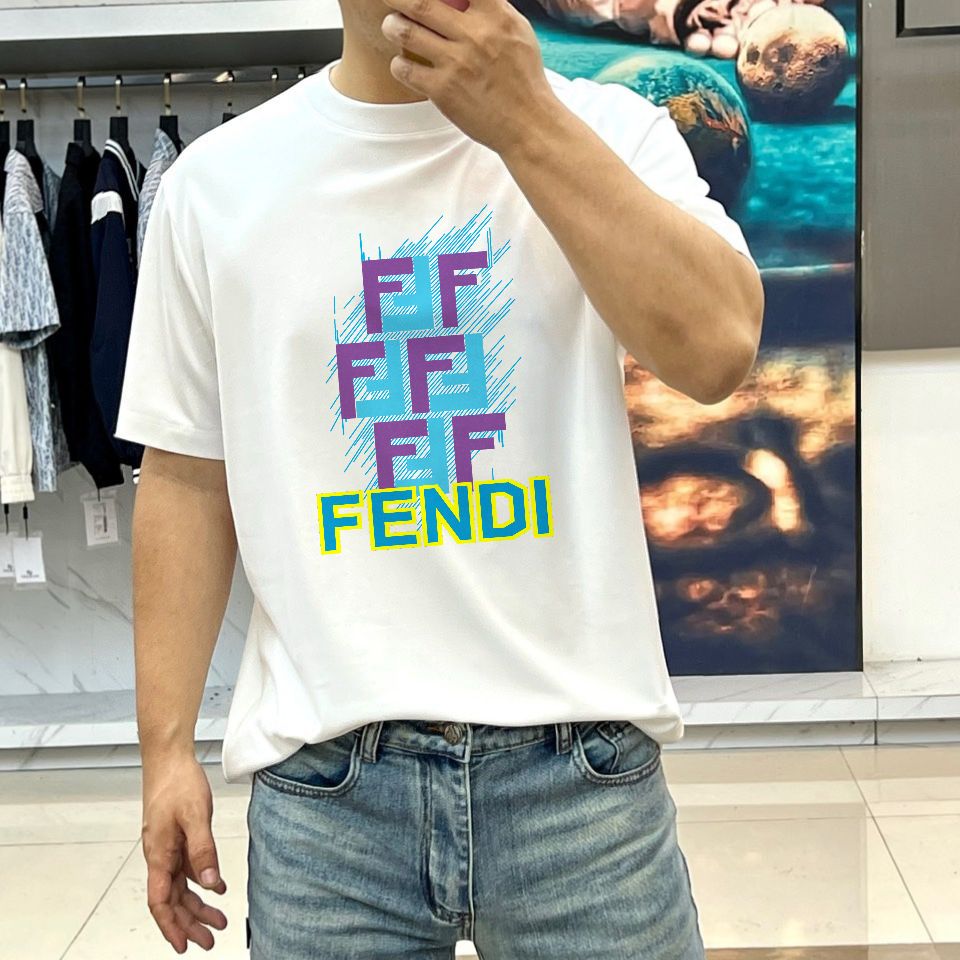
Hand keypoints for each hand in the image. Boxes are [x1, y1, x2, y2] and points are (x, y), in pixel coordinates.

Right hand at [141, 753, 227, 952]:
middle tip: (210, 940)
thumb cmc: (177, 782)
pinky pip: (187, 868)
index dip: (171, 926)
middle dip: (189, 923)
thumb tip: (211, 884)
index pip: (161, 901)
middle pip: (172, 899)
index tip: (183, 946)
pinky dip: (201, 881)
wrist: (169, 757)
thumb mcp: (196, 816)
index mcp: (159, 854)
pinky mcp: (176, 837)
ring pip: (180, 886)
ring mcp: (167, 847)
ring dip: (197, 905)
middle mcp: (160, 855)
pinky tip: (217, 888)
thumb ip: (203, 851)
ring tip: (218, 920)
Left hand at [380, 0, 560, 153]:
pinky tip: (403, 64)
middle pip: (421, 2)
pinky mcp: (443, 91)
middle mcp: (474, 35)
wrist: (527, 124)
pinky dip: (398, 64)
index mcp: (495, 15)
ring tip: (392, 27)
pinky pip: (405, 69)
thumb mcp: (517, 31)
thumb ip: (492, 9)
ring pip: (406, 31)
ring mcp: (456, 63)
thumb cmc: (523, 78)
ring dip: (392, 26)